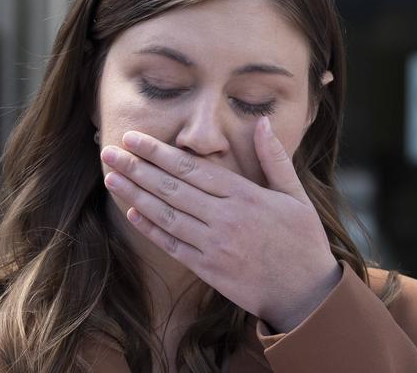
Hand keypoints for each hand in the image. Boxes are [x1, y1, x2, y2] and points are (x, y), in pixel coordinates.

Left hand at [100, 116, 340, 332]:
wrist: (307, 293)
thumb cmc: (303, 239)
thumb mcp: (296, 194)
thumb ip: (275, 159)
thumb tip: (264, 123)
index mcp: (244, 195)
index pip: (191, 167)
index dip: (158, 152)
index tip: (134, 139)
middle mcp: (224, 218)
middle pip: (171, 188)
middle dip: (137, 168)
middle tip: (109, 152)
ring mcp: (214, 245)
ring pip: (166, 215)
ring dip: (135, 195)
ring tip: (111, 177)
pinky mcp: (208, 269)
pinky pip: (173, 246)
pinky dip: (150, 230)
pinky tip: (131, 214)